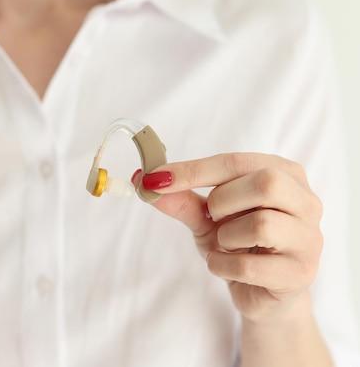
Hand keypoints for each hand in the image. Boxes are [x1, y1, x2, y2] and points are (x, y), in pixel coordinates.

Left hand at [133, 153, 323, 321]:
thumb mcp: (206, 217)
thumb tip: (145, 180)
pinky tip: (227, 267)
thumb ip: (181, 198)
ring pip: (261, 224)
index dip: (193, 170)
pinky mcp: (300, 274)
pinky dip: (223, 266)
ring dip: (225, 238)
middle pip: (265, 183)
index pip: (237, 162)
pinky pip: (250, 266)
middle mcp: (306, 202)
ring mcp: (309, 239)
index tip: (155, 178)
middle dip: (223, 201)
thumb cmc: (239, 244)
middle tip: (212, 217)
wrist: (259, 292)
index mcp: (286, 174)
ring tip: (227, 245)